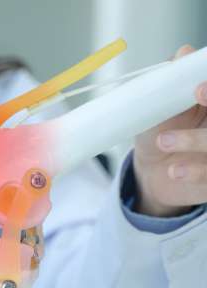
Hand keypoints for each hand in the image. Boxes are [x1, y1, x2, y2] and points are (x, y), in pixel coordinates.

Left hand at [134, 45, 206, 216]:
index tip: (198, 87)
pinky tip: (173, 170)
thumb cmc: (162, 131)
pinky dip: (194, 171)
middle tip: (195, 93)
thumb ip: (173, 81)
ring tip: (162, 141)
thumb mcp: (162, 106)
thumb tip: (184, 52)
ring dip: (195, 140)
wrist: (153, 172)